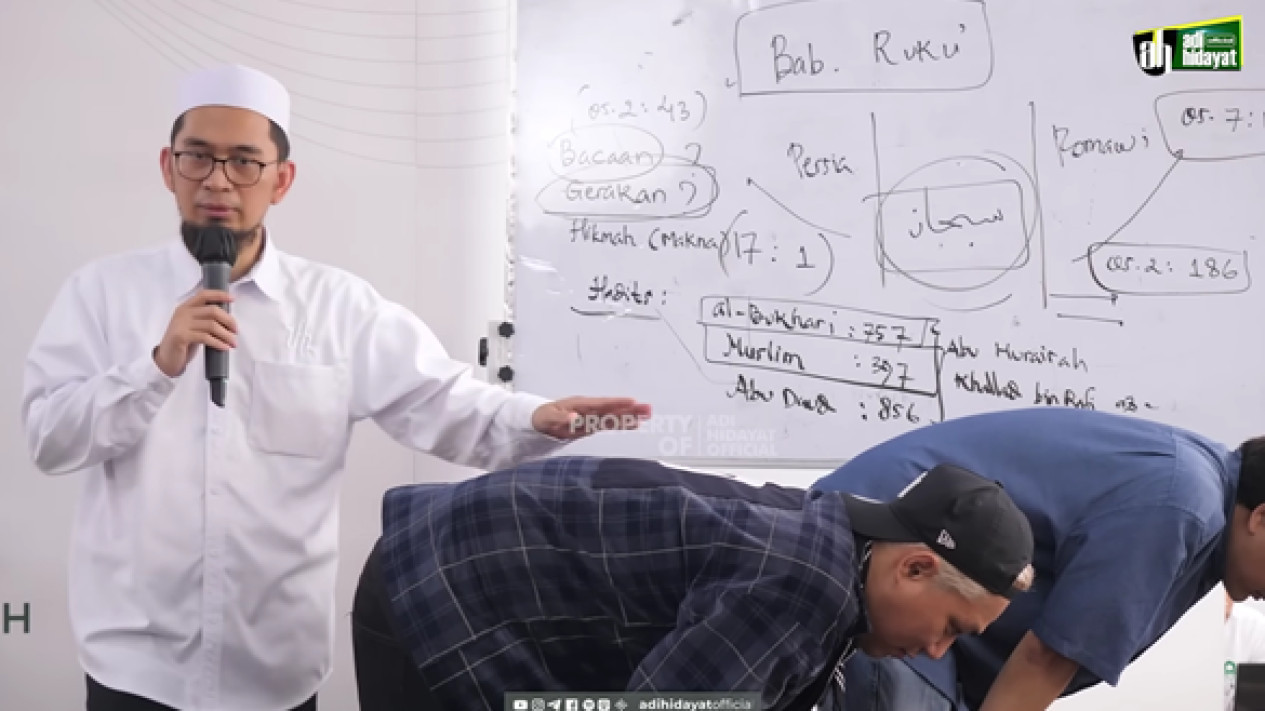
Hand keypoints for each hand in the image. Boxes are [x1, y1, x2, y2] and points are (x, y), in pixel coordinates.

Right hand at [153, 289, 236, 376]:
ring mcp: (181, 324)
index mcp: (186, 307)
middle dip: (228, 320)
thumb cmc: (184, 342)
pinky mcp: (181, 337)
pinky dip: (218, 343)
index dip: (219, 295)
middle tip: (236, 331)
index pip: (204, 295)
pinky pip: (206, 337)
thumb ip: (205, 319)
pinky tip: (225, 347)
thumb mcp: (194, 326)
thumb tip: (229, 319)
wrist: (167, 358)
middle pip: (212, 311)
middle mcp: (183, 313)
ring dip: (226, 335)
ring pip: (211, 325)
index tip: (233, 299)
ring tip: (233, 342)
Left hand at [531, 397, 651, 439]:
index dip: (616, 403)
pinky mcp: (593, 425)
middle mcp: (590, 409)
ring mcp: (593, 417)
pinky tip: (635, 424)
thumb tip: (574, 419)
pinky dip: (622, 424)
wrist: (541, 421)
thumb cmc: (543, 417)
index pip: (602, 404)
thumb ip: (561, 419)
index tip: (632, 401)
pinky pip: (610, 424)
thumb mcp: (548, 418)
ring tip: (648, 414)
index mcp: (581, 404)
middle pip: (613, 409)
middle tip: (648, 408)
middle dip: (630, 409)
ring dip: (630, 415)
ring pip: (614, 416)